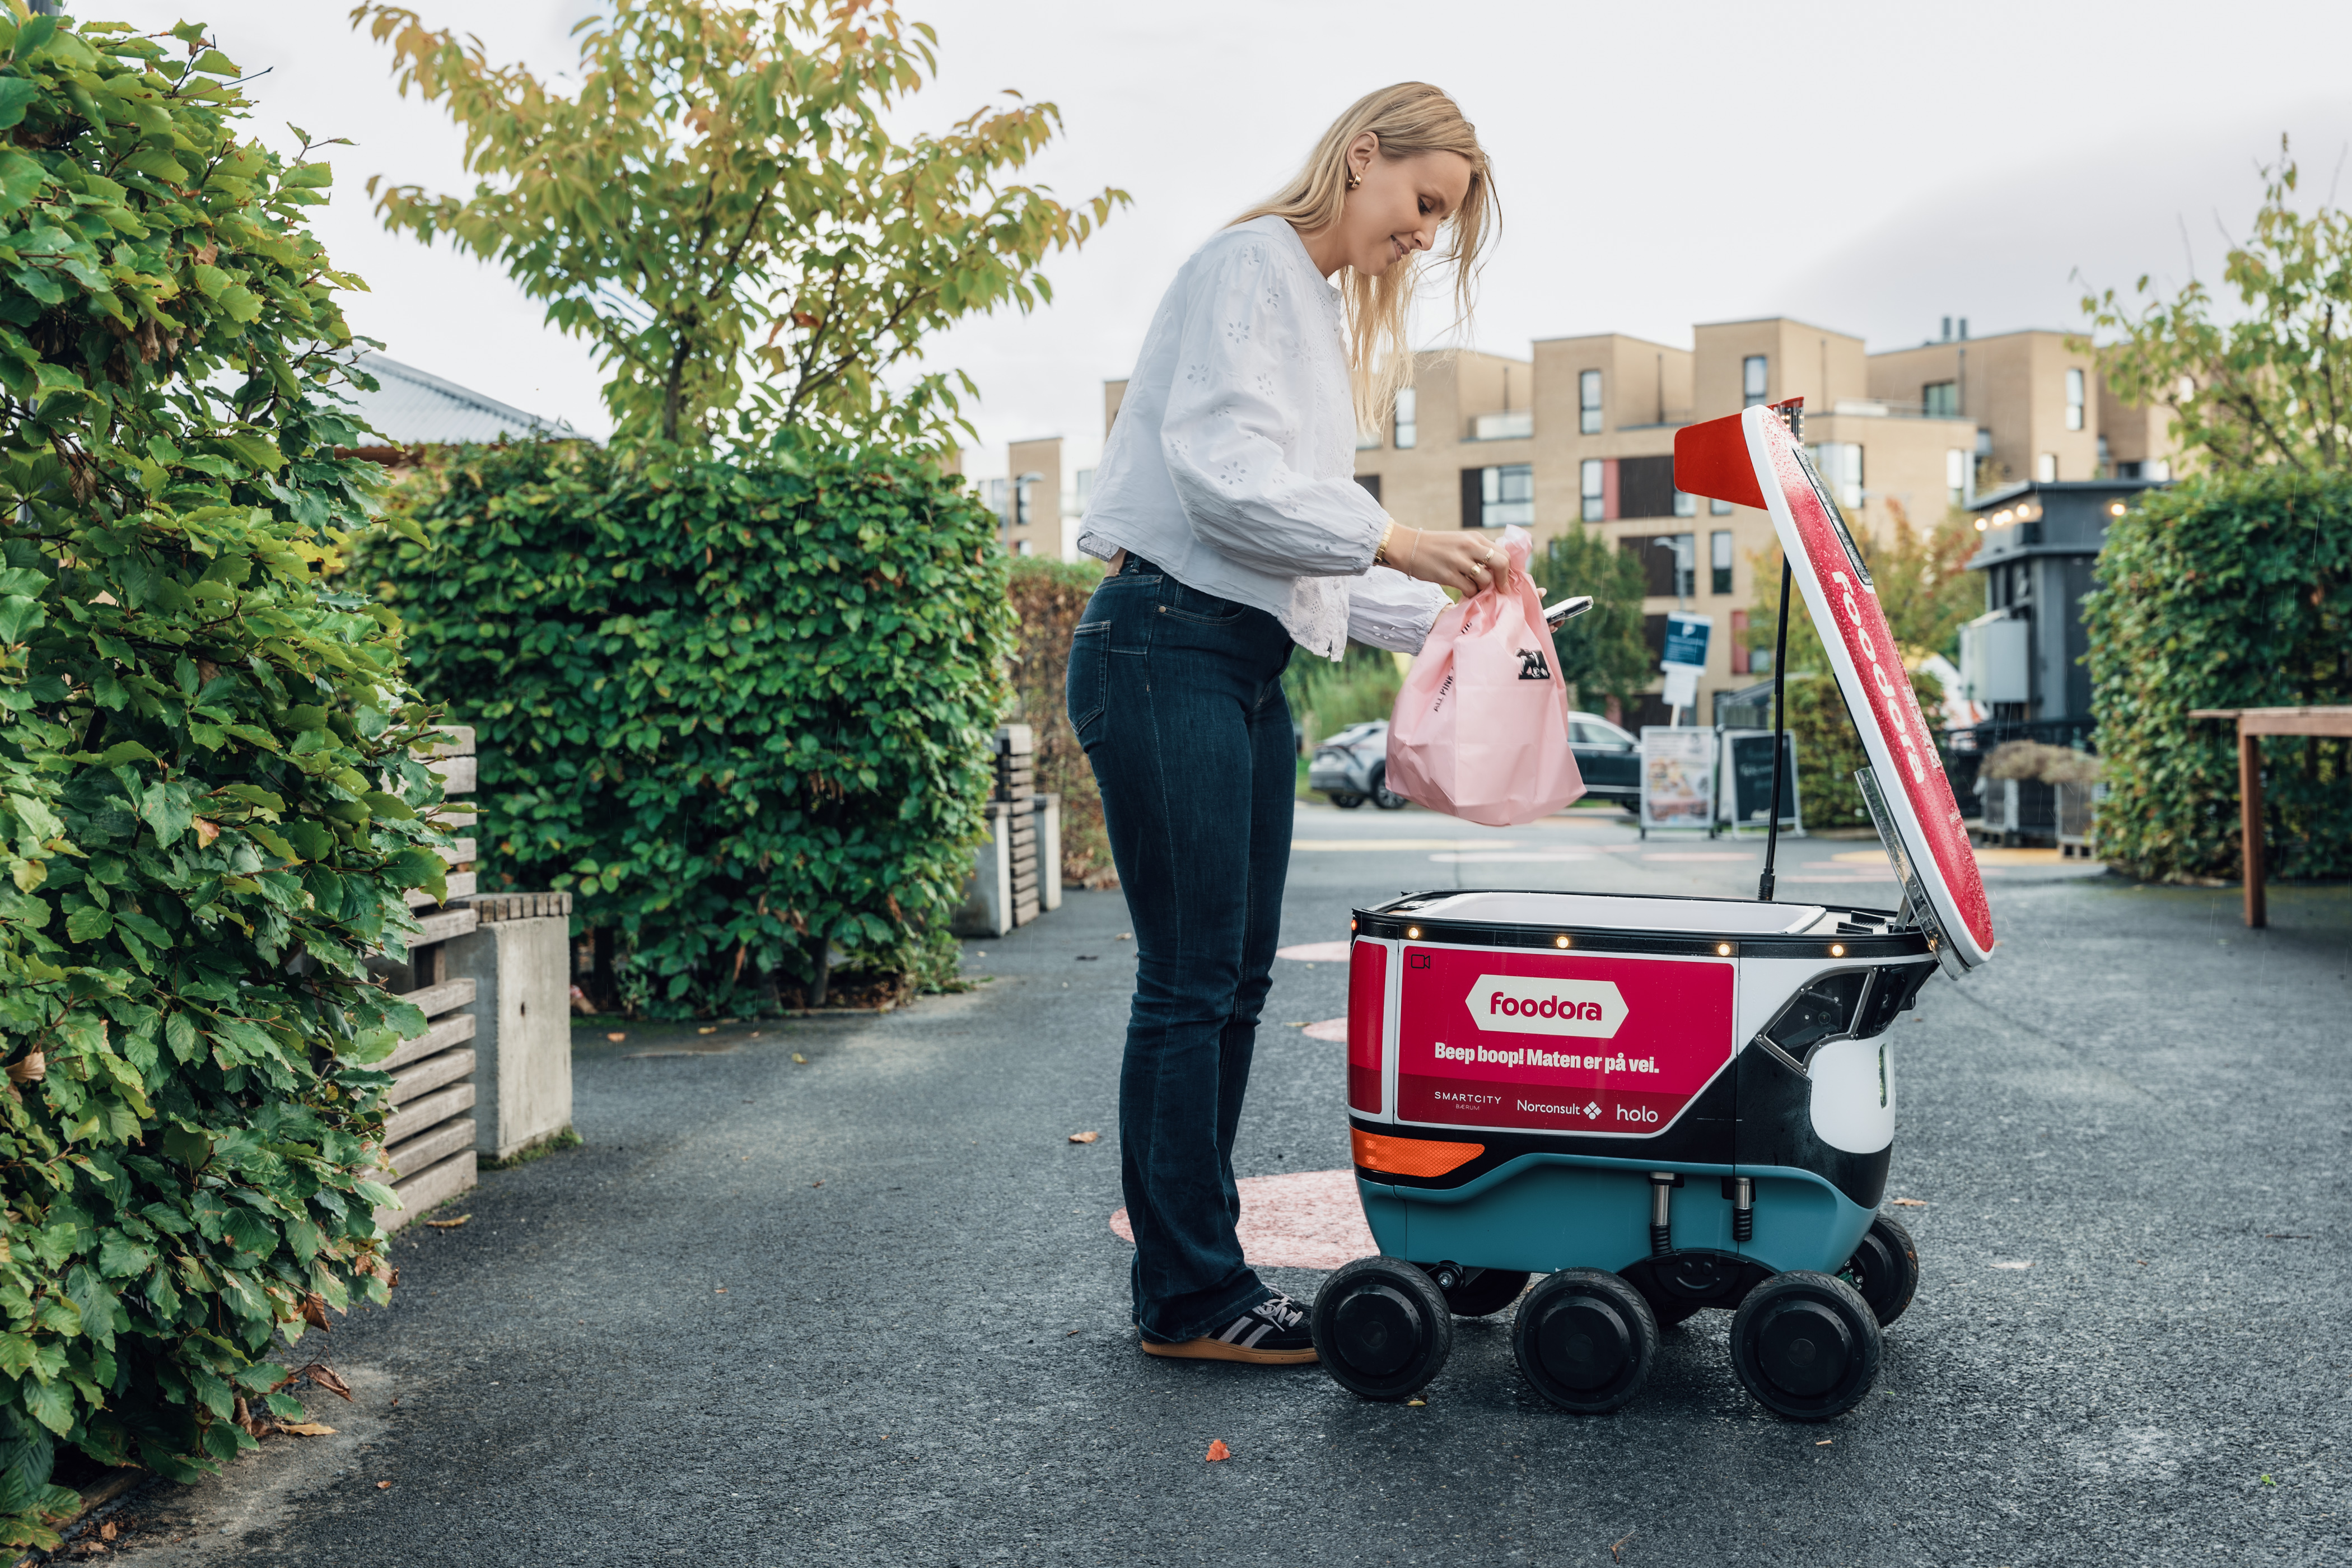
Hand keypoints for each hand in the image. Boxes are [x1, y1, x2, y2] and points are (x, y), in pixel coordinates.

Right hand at [1388, 527, 1514, 596]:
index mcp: (1475, 538)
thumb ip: (1478, 551)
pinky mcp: (1447, 575)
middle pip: (1501, 563)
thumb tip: (1497, 570)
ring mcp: (1458, 561)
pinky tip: (1464, 591)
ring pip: (1486, 579)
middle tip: (1500, 589)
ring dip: (1483, 588)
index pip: (1503, 553)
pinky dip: (1470, 593)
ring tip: (1475, 589)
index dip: (1507, 569)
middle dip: (1503, 580)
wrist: (1408, 547)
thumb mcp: (1460, 541)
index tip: (1504, 579)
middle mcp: (1469, 547)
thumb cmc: (1436, 547)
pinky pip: (1470, 589)